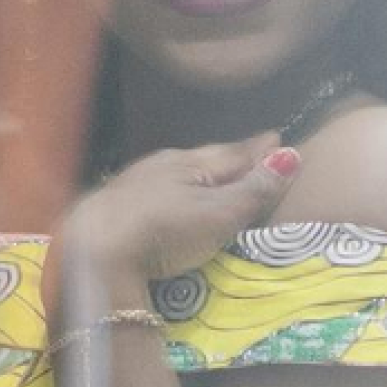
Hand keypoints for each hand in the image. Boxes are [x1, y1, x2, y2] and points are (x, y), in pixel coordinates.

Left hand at [59, 134, 301, 287]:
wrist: (96, 248)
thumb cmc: (165, 230)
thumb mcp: (219, 214)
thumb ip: (254, 189)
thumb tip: (291, 154)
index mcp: (191, 163)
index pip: (235, 152)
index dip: (259, 150)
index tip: (279, 139)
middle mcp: (164, 163)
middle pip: (205, 157)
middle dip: (230, 156)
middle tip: (253, 154)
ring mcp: (137, 180)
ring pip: (179, 168)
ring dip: (201, 170)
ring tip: (216, 174)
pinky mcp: (117, 201)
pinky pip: (158, 184)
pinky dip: (176, 186)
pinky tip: (172, 194)